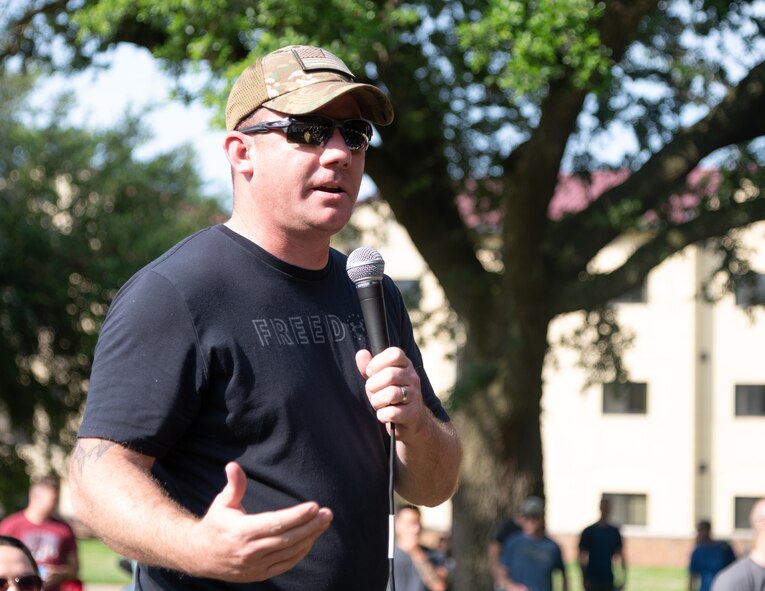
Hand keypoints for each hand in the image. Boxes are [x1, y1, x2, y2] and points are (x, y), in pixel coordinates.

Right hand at [187, 462, 332, 581]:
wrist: (200, 556)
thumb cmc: (216, 524)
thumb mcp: (222, 503)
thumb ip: (233, 485)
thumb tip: (233, 465)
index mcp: (241, 531)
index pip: (275, 523)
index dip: (297, 515)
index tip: (314, 506)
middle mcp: (249, 551)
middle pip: (287, 538)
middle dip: (310, 525)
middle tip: (328, 513)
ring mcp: (255, 565)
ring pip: (289, 552)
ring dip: (310, 537)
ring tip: (324, 523)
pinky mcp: (259, 574)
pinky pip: (285, 564)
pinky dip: (300, 552)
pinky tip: (311, 539)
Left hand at [355, 347, 425, 433]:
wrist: (411, 418)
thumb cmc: (391, 394)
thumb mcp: (380, 378)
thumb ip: (370, 366)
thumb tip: (361, 353)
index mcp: (405, 365)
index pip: (395, 354)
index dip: (377, 362)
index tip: (370, 372)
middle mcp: (413, 378)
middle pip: (390, 374)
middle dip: (373, 385)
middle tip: (372, 391)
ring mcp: (415, 395)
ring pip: (392, 394)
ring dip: (377, 400)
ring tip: (377, 403)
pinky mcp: (413, 413)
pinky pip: (393, 413)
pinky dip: (382, 415)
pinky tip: (383, 414)